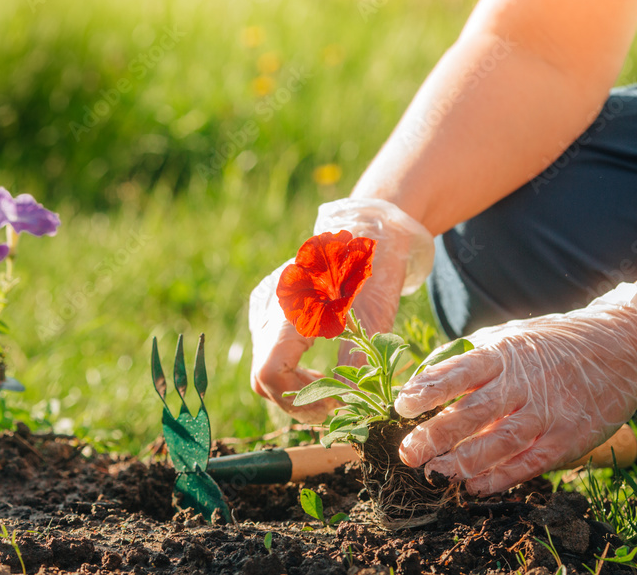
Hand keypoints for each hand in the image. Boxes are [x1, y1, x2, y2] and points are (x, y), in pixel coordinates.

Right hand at [249, 198, 433, 422]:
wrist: (367, 229)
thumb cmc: (374, 272)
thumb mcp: (374, 322)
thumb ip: (356, 367)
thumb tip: (351, 406)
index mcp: (290, 308)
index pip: (270, 374)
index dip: (299, 401)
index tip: (334, 405)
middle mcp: (267, 307)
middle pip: (263, 376)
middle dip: (297, 399)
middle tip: (334, 405)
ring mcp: (262, 303)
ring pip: (262, 364)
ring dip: (291, 385)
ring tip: (327, 387)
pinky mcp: (265, 302)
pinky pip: (266, 346)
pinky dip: (288, 365)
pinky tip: (314, 364)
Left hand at [395, 283, 636, 495]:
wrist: (620, 349)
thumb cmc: (549, 344)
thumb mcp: (509, 336)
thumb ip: (469, 358)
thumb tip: (422, 378)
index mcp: (504, 353)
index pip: (459, 371)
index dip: (428, 389)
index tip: (401, 405)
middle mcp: (523, 383)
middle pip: (473, 412)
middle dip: (436, 434)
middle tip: (408, 452)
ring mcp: (547, 412)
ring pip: (500, 441)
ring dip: (464, 460)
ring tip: (436, 471)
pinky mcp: (568, 437)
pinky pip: (531, 462)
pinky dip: (502, 477)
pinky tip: (475, 486)